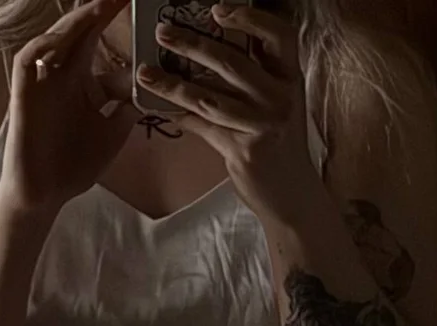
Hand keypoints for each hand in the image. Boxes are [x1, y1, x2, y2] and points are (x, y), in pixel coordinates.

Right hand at [0, 0, 139, 215]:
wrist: (45, 195)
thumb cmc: (73, 167)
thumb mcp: (111, 135)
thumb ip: (125, 110)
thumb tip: (145, 89)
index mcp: (82, 86)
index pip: (99, 47)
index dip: (115, 26)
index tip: (137, 8)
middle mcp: (61, 79)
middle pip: (79, 35)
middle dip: (98, 12)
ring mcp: (43, 85)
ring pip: (54, 42)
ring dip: (75, 23)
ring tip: (100, 6)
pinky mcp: (24, 96)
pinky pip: (28, 62)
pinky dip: (43, 48)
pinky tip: (63, 39)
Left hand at [135, 4, 320, 222]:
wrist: (291, 195)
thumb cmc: (279, 147)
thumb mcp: (276, 107)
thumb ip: (254, 81)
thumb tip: (206, 54)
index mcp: (290, 80)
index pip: (279, 36)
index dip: (251, 19)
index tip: (219, 10)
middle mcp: (280, 98)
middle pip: (232, 63)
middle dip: (192, 44)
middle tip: (162, 32)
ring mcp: (263, 125)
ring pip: (209, 97)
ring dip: (172, 84)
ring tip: (145, 73)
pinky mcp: (245, 150)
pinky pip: (204, 127)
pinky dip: (180, 116)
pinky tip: (160, 107)